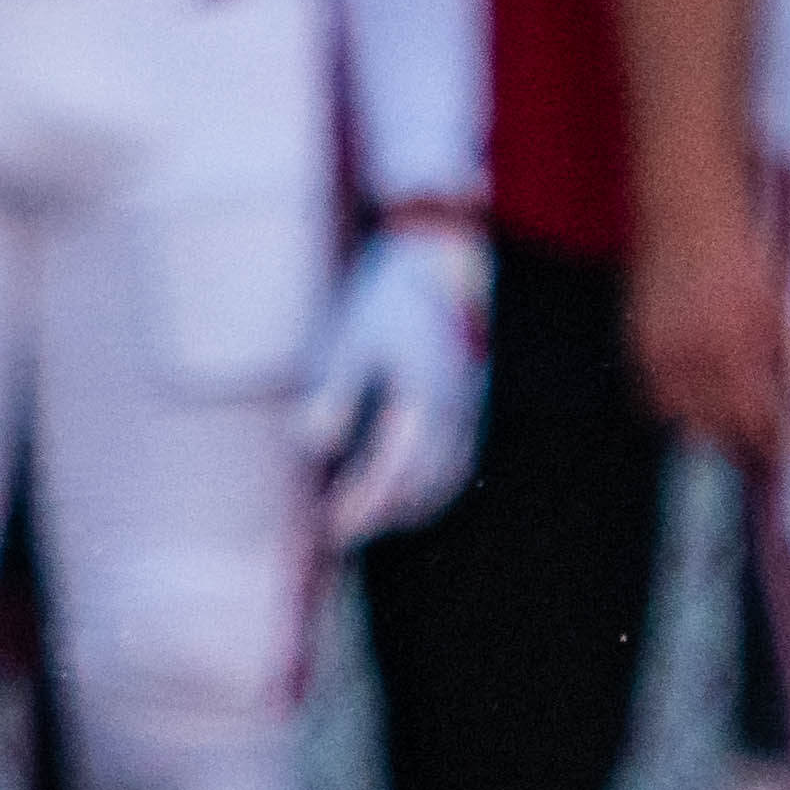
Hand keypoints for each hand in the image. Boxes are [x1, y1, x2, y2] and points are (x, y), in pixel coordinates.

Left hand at [298, 216, 490, 544]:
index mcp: (424, 395)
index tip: (332, 526)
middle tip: (342, 532)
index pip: (394, 470)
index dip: (364, 504)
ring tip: (370, 519)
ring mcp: (472, 405)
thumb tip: (314, 446)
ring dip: (411, 505)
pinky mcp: (475, 399)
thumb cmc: (386, 294)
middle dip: (384, 514)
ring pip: (450, 476)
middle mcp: (457, 408)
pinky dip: (435, 484)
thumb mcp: (350, 336)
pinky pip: (462, 458)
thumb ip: (335, 392)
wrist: (439, 257)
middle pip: (426, 484)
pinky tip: (405, 488)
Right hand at [625, 191, 789, 465]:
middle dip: (739, 445)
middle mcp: (698, 352)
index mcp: (742, 343)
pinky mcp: (639, 344)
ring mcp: (663, 350)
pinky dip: (674, 408)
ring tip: (725, 431)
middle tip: (756, 454)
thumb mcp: (784, 309)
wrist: (687, 216)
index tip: (782, 455)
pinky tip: (693, 402)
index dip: (773, 443)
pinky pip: (653, 398)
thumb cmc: (743, 256)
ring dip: (707, 430)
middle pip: (718, 428)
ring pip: (682, 420)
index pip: (759, 417)